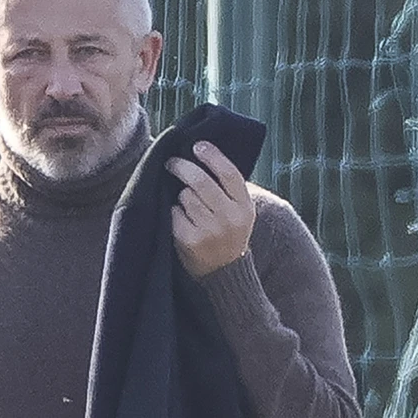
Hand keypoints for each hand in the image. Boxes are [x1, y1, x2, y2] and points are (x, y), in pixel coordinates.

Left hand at [168, 140, 253, 278]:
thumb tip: (205, 153)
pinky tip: (182, 221)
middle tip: (172, 162)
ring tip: (188, 206)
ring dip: (182, 196)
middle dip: (183, 167)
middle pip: (201, 182)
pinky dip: (174, 213)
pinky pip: (175, 214)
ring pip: (186, 196)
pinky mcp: (191, 241)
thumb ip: (229, 188)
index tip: (197, 145)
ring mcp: (210, 231)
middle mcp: (230, 219)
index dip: (212, 156)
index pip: (229, 173)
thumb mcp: (240, 212)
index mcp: (245, 207)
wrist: (223, 272)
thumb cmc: (228, 233)